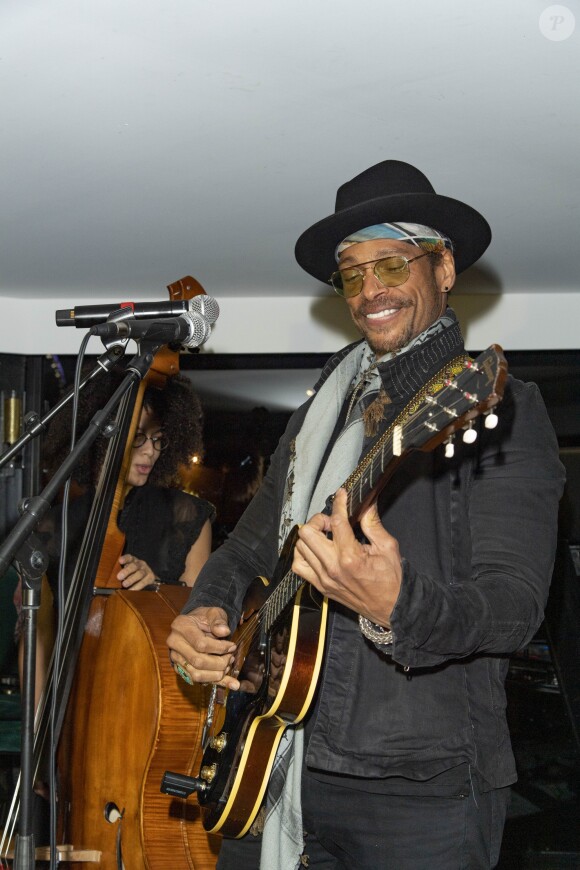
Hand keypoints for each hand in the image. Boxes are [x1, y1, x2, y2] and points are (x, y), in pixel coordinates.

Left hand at [117, 553, 155, 588]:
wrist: (147, 577)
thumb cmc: (133, 574)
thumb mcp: (127, 570)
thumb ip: (121, 571)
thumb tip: (111, 578)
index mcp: (133, 560)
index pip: (129, 557)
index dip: (125, 559)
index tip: (120, 561)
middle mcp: (140, 564)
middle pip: (134, 566)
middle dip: (127, 571)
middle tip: (119, 577)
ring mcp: (146, 570)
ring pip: (140, 574)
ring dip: (131, 579)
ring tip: (124, 584)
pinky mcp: (150, 577)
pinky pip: (144, 582)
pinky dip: (137, 586)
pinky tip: (131, 590)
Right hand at [167, 606, 239, 689]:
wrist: (194, 624)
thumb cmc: (204, 618)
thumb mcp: (213, 613)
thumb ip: (218, 621)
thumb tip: (224, 631)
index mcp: (181, 626)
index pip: (200, 644)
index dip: (219, 648)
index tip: (232, 647)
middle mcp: (174, 643)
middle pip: (197, 661)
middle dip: (219, 663)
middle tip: (231, 659)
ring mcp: (176, 658)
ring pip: (196, 675)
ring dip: (216, 675)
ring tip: (228, 668)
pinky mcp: (180, 669)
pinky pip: (197, 680)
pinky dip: (215, 683)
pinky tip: (231, 683)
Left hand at [292, 488, 401, 626]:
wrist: (391, 608)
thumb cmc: (391, 580)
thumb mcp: (387, 547)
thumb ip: (372, 524)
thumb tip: (366, 503)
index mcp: (350, 557)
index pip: (336, 522)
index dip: (338, 503)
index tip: (342, 494)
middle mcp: (332, 568)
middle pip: (307, 533)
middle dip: (319, 520)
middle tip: (332, 522)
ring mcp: (323, 579)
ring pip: (300, 547)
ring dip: (311, 536)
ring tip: (326, 536)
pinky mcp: (320, 586)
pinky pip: (299, 566)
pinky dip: (304, 554)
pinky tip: (317, 550)